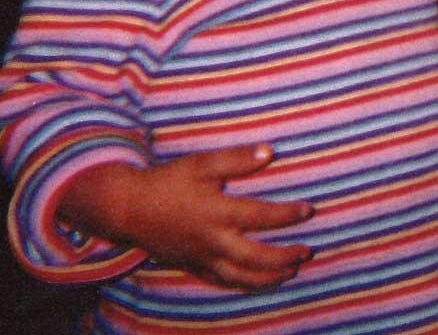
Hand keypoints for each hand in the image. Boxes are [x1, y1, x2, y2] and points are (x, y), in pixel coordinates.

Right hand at [57, 145, 311, 289]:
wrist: (127, 209)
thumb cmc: (167, 182)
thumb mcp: (201, 164)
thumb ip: (236, 159)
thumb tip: (270, 152)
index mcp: (218, 213)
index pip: (263, 217)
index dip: (289, 215)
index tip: (310, 210)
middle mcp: (212, 241)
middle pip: (257, 257)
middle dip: (285, 257)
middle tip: (307, 251)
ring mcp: (202, 258)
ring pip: (241, 277)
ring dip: (269, 277)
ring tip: (292, 271)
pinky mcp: (192, 266)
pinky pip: (222, 281)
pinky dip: (244, 285)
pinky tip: (259, 283)